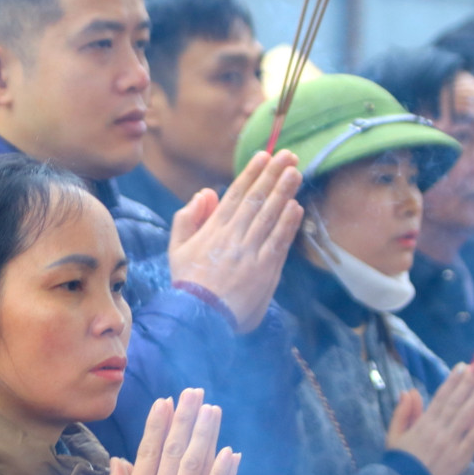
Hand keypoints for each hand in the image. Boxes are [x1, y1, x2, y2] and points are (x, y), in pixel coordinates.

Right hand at [103, 389, 240, 474]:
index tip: (165, 402)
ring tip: (212, 410)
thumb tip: (120, 460)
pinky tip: (230, 452)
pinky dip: (223, 473)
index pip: (149, 451)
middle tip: (194, 392)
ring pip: (196, 465)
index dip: (157, 425)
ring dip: (206, 435)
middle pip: (175, 450)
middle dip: (185, 419)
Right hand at [168, 150, 303, 333]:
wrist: (199, 318)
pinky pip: (279, 242)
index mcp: (213, 230)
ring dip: (284, 192)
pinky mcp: (265, 271)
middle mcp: (234, 237)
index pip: (235, 195)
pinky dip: (288, 224)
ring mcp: (251, 253)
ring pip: (270, 216)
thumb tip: (205, 193)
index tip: (264, 156)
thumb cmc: (187, 284)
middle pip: (256, 200)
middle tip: (288, 155)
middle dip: (273, 175)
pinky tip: (296, 207)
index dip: (251, 174)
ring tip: (296, 172)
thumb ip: (188, 218)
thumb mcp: (177, 248)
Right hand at [385, 363, 473, 474]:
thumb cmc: (399, 460)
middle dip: (470, 383)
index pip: (440, 397)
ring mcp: (450, 444)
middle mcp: (438, 431)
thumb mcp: (394, 434)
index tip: (463, 366)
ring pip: (466, 417)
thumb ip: (403, 412)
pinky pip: (473, 441)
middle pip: (456, 402)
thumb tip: (409, 391)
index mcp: (422, 424)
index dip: (452, 381)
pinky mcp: (460, 459)